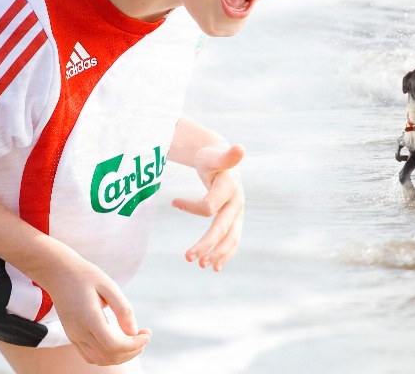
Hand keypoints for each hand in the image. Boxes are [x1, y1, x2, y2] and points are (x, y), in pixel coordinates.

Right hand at [43, 252, 150, 365]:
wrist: (59, 273)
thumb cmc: (87, 276)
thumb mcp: (109, 286)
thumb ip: (122, 309)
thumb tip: (133, 332)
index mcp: (89, 319)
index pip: (113, 346)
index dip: (134, 345)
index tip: (147, 332)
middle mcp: (79, 333)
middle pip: (109, 356)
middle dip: (132, 351)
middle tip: (145, 336)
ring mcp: (74, 337)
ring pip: (99, 360)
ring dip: (121, 356)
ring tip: (135, 340)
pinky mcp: (72, 337)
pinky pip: (91, 356)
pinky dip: (108, 355)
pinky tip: (119, 341)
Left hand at [172, 144, 244, 270]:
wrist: (224, 162)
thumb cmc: (214, 158)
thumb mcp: (215, 156)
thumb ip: (226, 156)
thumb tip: (241, 148)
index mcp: (230, 188)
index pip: (209, 206)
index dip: (191, 207)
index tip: (174, 201)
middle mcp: (237, 203)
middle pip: (222, 227)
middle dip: (207, 244)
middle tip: (188, 258)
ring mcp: (238, 213)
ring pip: (230, 237)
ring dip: (217, 253)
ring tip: (200, 265)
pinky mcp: (235, 220)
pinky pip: (233, 240)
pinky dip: (225, 254)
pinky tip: (215, 266)